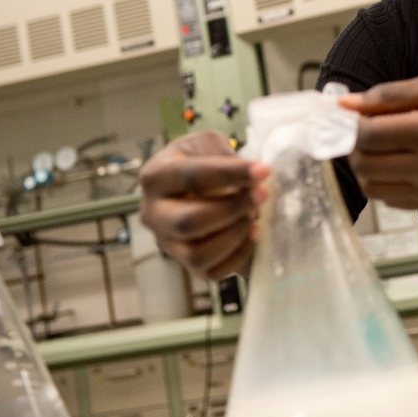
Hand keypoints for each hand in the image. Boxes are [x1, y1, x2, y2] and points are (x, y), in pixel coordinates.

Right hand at [137, 131, 268, 279]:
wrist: (198, 187)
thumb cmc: (202, 161)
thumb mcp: (208, 144)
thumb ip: (224, 155)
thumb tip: (251, 177)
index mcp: (155, 178)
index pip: (190, 177)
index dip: (230, 174)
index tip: (263, 170)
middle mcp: (153, 214)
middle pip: (188, 222)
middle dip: (232, 209)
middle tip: (262, 194)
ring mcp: (167, 243)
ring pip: (198, 254)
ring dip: (235, 234)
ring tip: (254, 215)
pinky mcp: (186, 264)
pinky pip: (212, 272)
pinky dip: (238, 255)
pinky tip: (253, 233)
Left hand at [339, 76, 417, 209]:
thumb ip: (387, 94)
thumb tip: (344, 104)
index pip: (370, 135)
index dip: (351, 125)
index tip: (351, 117)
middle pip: (365, 164)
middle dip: (355, 147)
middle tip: (364, 132)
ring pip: (371, 186)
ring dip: (364, 167)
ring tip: (378, 148)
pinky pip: (387, 199)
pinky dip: (381, 181)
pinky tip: (395, 163)